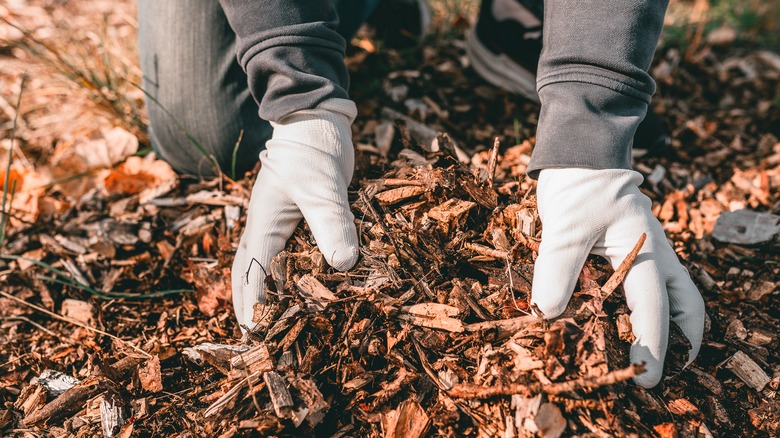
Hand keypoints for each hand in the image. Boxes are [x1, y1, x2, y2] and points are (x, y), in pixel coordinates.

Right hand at [231, 99, 359, 330]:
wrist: (316, 121)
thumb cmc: (312, 152)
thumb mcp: (322, 188)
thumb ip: (331, 223)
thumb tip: (344, 266)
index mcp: (262, 225)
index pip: (253, 274)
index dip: (254, 307)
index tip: (257, 336)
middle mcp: (265, 228)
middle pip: (248, 273)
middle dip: (249, 305)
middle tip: (255, 337)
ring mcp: (279, 223)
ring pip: (264, 264)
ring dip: (265, 291)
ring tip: (272, 319)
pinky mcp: (296, 218)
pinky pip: (286, 252)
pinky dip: (288, 272)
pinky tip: (302, 284)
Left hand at [531, 168, 704, 386]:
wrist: (579, 154)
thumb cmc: (577, 187)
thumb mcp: (564, 229)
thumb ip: (557, 271)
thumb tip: (548, 316)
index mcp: (646, 251)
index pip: (654, 307)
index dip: (652, 345)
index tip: (647, 378)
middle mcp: (655, 254)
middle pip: (686, 304)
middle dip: (682, 341)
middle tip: (665, 373)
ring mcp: (646, 251)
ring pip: (674, 295)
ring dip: (671, 326)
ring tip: (656, 356)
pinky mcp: (630, 250)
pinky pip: (648, 285)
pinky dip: (646, 308)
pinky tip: (624, 323)